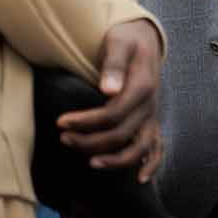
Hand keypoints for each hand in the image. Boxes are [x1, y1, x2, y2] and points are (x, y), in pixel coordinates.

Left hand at [57, 19, 164, 182]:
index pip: (112, 114)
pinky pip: (157, 148)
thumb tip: (107, 90)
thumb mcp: (119, 42)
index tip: (60, 122)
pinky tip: (140, 180)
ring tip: (90, 163)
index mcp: (142, 86)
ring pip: (138, 148)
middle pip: (120, 134)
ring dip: (114, 160)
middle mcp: (149, 105)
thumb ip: (114, 64)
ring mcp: (151, 115)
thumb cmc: (126, 38)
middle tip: (63, 138)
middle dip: (90, 141)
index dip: (85, 121)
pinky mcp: (150, 120)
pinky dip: (152, 165)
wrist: (144, 37)